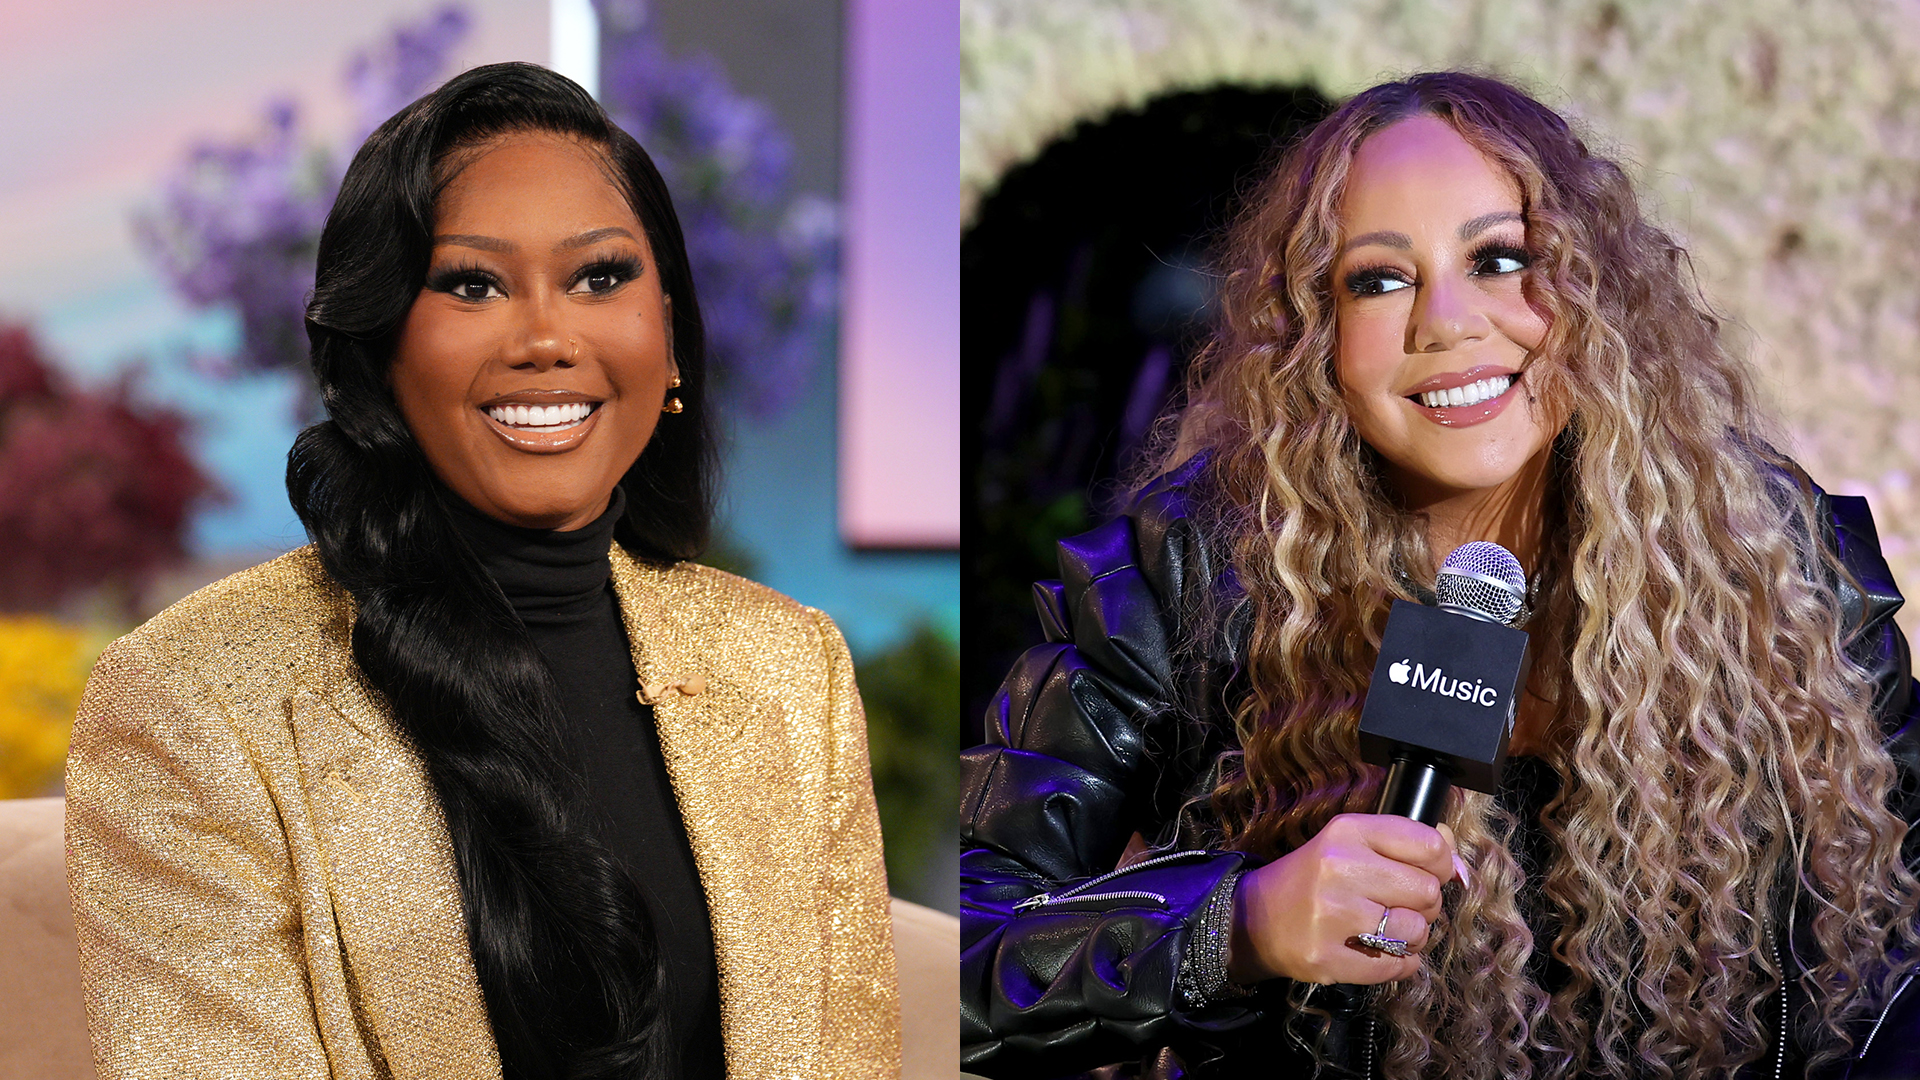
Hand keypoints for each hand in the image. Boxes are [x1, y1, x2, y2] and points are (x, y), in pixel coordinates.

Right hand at [1225, 813, 1461, 984]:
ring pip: (1415, 931)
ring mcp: (1332, 916)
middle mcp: (1339, 868)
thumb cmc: (1312, 879)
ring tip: (1388, 932)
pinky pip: (1394, 967)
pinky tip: (1381, 954)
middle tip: (1399, 906)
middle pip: (1427, 892)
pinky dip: (1399, 965)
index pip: (1429, 845)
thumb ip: (1405, 843)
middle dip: (1423, 904)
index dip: (1439, 865)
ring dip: (1411, 937)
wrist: (1251, 919)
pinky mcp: (1327, 958)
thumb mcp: (1350, 844)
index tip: (1426, 874)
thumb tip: (1456, 861)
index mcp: (1348, 832)